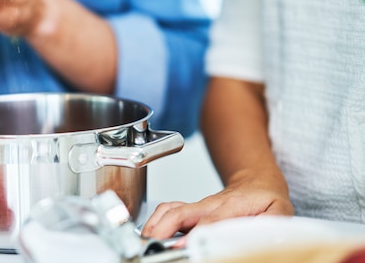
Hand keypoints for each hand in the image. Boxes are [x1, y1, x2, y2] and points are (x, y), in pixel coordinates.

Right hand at [140, 174, 293, 239]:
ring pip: (169, 210)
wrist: (256, 182)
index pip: (209, 221)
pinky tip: (150, 234)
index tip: (183, 246)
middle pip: (180, 213)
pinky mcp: (189, 210)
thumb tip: (269, 239)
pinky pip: (166, 210)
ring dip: (155, 225)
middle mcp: (209, 205)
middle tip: (154, 245)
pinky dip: (154, 221)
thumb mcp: (279, 211)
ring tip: (147, 242)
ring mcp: (196, 206)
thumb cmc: (266, 199)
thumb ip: (273, 223)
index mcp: (231, 206)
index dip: (194, 234)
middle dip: (164, 229)